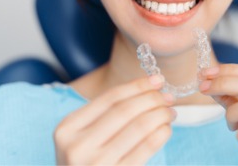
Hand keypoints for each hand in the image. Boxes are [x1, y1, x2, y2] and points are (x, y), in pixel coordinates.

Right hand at [54, 75, 175, 164]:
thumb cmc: (86, 164)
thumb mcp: (82, 138)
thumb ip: (106, 115)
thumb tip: (150, 88)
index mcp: (67, 128)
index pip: (110, 98)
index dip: (137, 86)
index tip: (157, 80)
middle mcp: (77, 146)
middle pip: (125, 110)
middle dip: (151, 99)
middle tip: (168, 96)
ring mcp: (96, 164)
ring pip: (138, 127)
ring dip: (160, 115)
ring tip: (170, 112)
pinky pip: (145, 149)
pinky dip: (160, 134)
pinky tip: (166, 129)